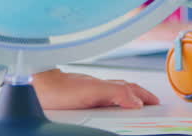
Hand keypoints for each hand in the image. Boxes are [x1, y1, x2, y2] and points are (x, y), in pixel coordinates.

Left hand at [30, 68, 159, 109]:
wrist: (35, 87)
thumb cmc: (59, 89)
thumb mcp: (91, 92)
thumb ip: (115, 93)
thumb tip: (136, 101)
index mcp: (107, 86)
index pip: (132, 90)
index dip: (145, 96)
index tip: (156, 103)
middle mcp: (99, 89)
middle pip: (126, 90)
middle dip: (141, 96)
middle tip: (151, 103)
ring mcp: (89, 93)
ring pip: (114, 94)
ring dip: (127, 98)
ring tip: (136, 105)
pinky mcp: (79, 100)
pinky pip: (101, 99)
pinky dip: (111, 102)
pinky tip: (107, 106)